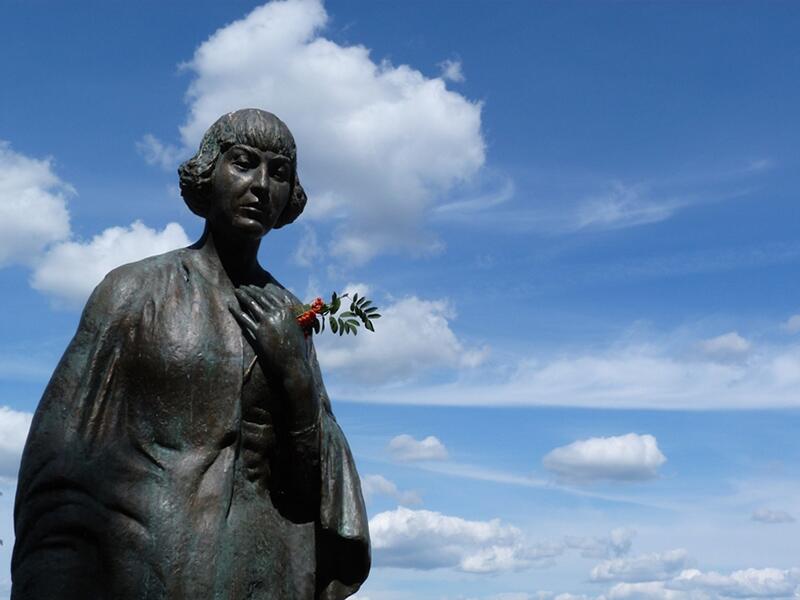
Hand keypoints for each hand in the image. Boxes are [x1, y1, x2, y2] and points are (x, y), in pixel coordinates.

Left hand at [230, 284, 319, 427]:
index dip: (261, 290)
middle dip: (250, 290)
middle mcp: (277, 314)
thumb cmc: (297, 349)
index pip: (272, 295)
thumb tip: (286, 311)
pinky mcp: (259, 333)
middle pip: (260, 297)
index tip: (254, 287)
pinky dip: (236, 311)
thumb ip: (290, 317)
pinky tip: (230, 306)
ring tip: (237, 291)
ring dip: (243, 296)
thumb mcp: (297, 328)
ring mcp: (267, 322)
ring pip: (252, 304)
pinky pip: (244, 319)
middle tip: (242, 287)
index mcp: (287, 311)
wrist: (293, 364)